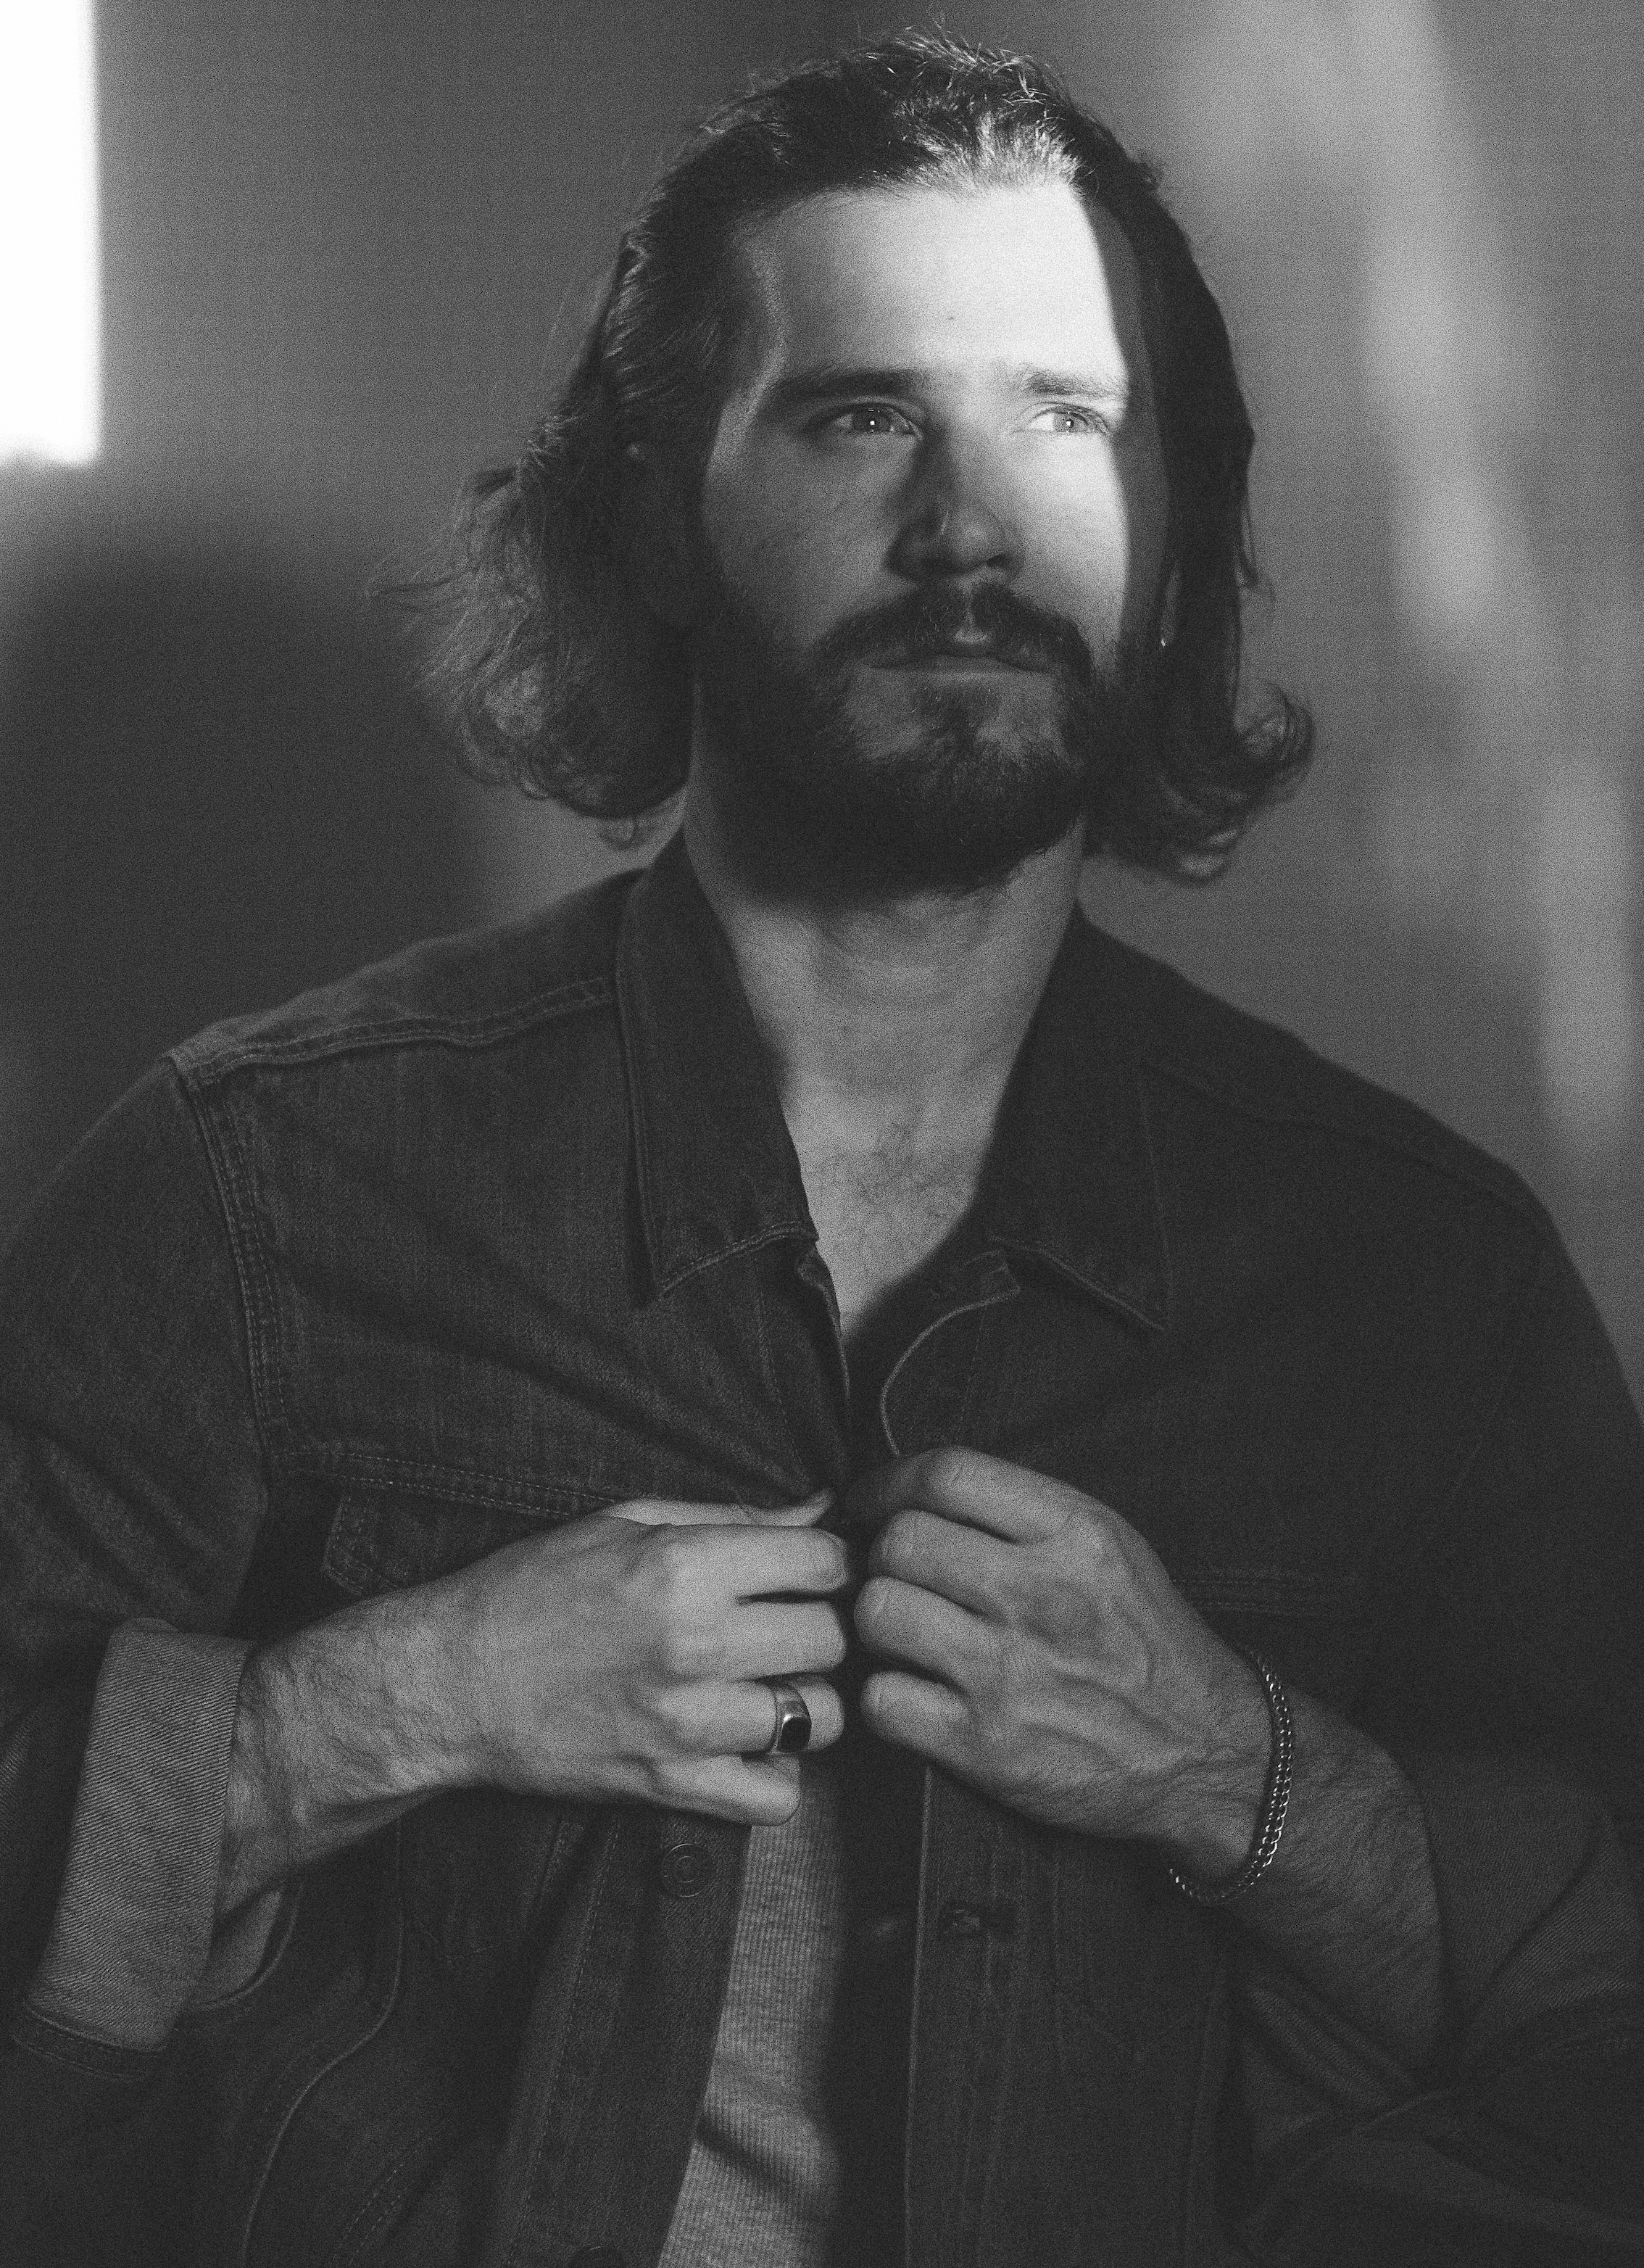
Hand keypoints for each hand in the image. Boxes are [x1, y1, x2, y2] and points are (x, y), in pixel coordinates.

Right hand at [448, 1491, 849, 1824]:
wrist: (452, 1682)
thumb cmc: (533, 1590)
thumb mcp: (628, 1523)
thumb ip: (735, 1518)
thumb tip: (823, 1510)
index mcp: (684, 1566)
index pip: (825, 1563)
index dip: (831, 1561)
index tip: (812, 1571)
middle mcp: (695, 1644)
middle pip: (833, 1638)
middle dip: (824, 1625)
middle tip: (794, 1623)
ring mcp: (685, 1723)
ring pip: (821, 1718)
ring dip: (810, 1699)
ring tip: (775, 1681)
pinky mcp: (669, 1786)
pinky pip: (776, 1797)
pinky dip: (778, 1774)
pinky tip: (751, 1742)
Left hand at [848, 1449, 1268, 1870]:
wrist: (1204, 1753)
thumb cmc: (1144, 1641)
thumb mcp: (1109, 1546)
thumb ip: (1020, 1512)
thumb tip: (910, 1491)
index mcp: (1075, 1533)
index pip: (946, 1474)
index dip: (888, 1483)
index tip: (871, 1504)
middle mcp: (1042, 1596)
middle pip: (900, 1542)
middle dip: (881, 1557)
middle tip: (893, 1579)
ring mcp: (1010, 1674)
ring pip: (878, 1614)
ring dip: (877, 1625)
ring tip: (903, 1636)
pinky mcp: (986, 1747)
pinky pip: (881, 1700)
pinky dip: (885, 1698)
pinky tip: (914, 1695)